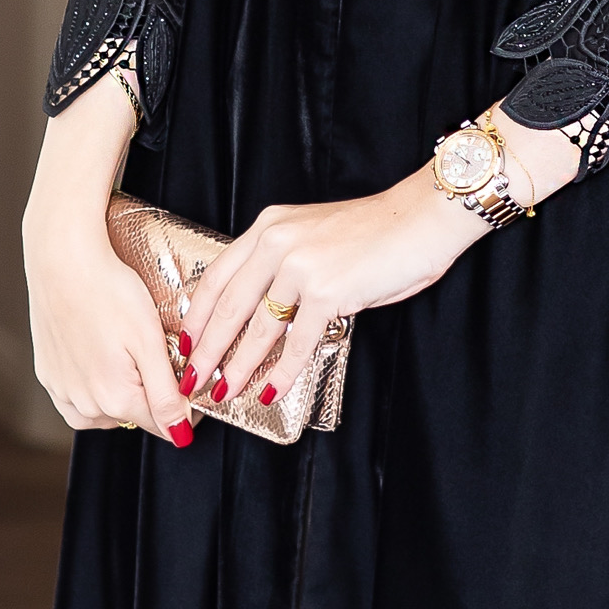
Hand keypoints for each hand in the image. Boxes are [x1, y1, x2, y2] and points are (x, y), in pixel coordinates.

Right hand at [23, 68, 190, 438]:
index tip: (188, 378)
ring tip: (129, 357)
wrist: (62, 258)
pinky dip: (92, 388)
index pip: (163, 425)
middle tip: (155, 354)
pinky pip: (75, 398)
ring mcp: (61, 389)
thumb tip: (181, 436)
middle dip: (150, 397)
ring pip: (103, 411)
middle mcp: (84, 403)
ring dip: (120, 395)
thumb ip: (166, 394)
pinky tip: (100, 360)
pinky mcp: (46, 373)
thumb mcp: (150, 342)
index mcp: (115, 399)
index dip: (183, 407)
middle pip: (133, 418)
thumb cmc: (111, 291)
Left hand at [187, 115, 585, 416]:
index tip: (186, 341)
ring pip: (257, 328)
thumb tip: (263, 314)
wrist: (422, 218)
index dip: (198, 315)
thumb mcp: (315, 237)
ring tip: (223, 390)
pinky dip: (283, 371)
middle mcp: (277, 243)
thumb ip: (284, 266)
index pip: (217, 276)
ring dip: (237, 366)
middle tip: (192, 378)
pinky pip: (298, 342)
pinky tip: (271, 391)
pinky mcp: (328, 291)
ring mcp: (300, 266)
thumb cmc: (377, 233)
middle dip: (207, 348)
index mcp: (269, 227)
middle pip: (228, 306)